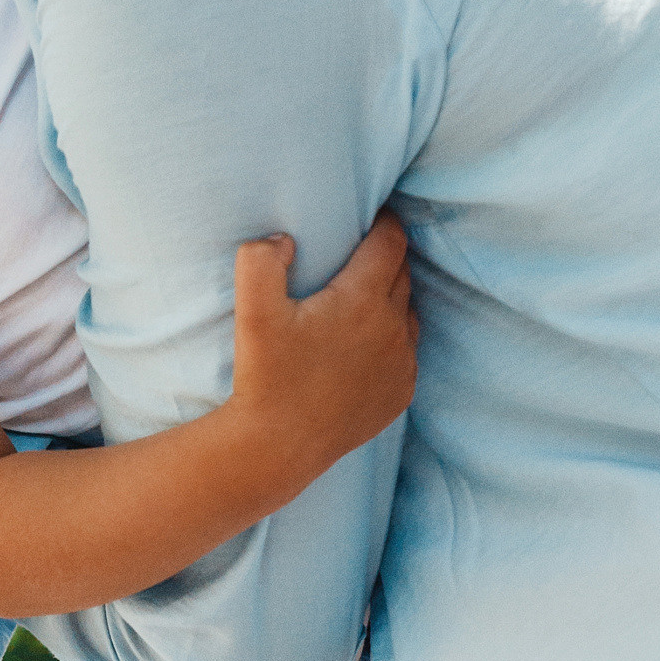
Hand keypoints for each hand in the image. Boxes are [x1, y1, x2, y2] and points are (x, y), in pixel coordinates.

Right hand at [229, 212, 416, 481]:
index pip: (391, 241)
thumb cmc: (265, 375)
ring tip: (363, 296)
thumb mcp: (251, 312)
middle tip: (362, 251)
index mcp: (363, 299)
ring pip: (408, 312)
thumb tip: (283, 239)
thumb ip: (260, 261)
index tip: (374, 215)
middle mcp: (393, 327)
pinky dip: (392, 338)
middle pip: (402, 273)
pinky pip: (406, 351)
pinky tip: (365, 342)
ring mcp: (401, 363)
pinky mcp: (401, 392)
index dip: (384, 222)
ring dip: (391, 298)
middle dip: (386, 257)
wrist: (280, 445)